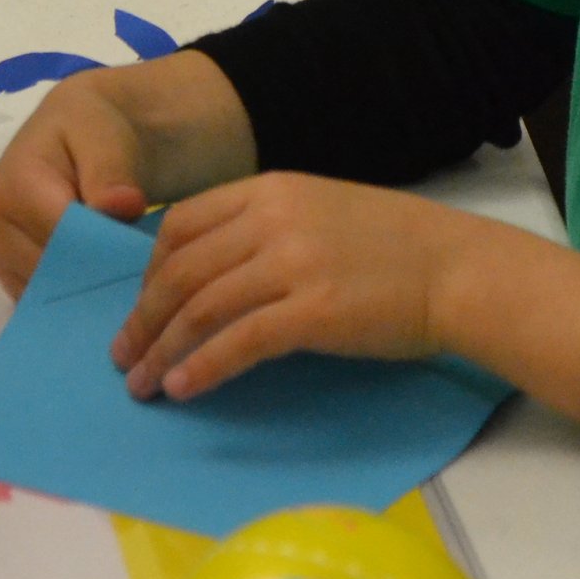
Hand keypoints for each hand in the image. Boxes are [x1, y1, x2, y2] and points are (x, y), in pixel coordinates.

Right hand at [0, 70, 156, 296]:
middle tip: (143, 283)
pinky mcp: (11, 275)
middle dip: (98, 279)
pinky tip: (105, 297)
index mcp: (14, 187)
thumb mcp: (103, 134)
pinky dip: (74, 305)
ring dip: (87, 298)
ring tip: (126, 288)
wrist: (78, 133)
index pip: (63, 240)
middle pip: (52, 274)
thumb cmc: (92, 130)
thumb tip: (121, 207)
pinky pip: (43, 304)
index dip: (105, 254)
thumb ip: (110, 171)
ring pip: (47, 296)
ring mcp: (0, 254)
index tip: (145, 264)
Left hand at [110, 172, 477, 401]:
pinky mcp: (313, 311)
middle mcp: (272, 219)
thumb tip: (210, 272)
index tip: (141, 306)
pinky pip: (239, 342)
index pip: (182, 225)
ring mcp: (292, 263)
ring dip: (162, 350)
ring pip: (201, 307)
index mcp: (269, 190)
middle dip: (144, 318)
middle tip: (122, 355)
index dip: (150, 270)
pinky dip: (202, 367)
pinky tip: (182, 388)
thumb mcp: (319, 212)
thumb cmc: (393, 246)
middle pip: (181, 270)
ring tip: (141, 384)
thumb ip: (265, 227)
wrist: (457, 268)